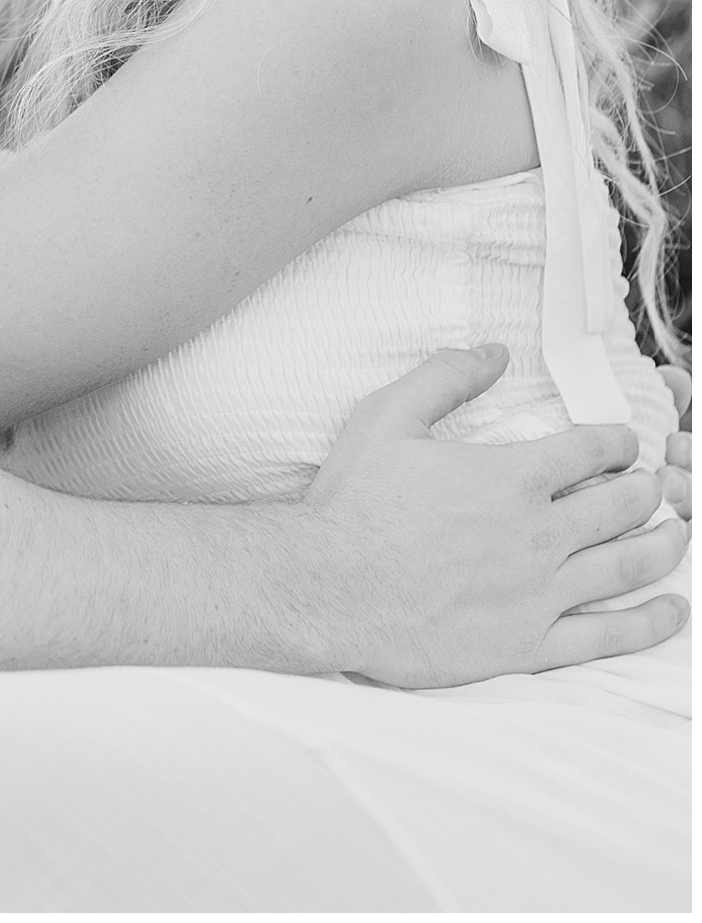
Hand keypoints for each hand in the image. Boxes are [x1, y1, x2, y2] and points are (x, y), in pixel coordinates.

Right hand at [301, 344, 687, 685]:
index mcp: (511, 476)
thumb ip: (446, 375)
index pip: (592, 450)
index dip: (618, 441)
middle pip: (623, 506)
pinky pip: (608, 637)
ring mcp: (538, 593)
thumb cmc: (353, 502)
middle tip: (656, 485)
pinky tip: (673, 609)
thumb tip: (496, 350)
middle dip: (649, 489)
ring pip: (628, 566)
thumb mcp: (388, 416)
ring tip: (679, 533)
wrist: (328, 587)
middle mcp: (538, 534)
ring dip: (665, 545)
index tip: (622, 443)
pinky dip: (650, 622)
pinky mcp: (528, 644)